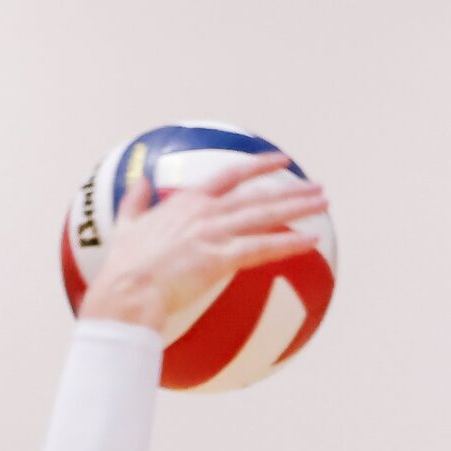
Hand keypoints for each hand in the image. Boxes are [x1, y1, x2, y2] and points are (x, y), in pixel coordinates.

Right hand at [79, 150, 327, 333]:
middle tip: (318, 188)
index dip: (258, 166)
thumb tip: (141, 181)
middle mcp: (206, 212)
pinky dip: (289, 243)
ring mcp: (215, 233)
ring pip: (266, 216)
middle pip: (258, 196)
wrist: (129, 289)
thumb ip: (136, 200)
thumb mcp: (127, 224)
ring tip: (324, 204)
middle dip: (291, 191)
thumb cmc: (126, 264)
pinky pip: (263, 248)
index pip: (230, 175)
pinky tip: (312, 240)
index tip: (282, 161)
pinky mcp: (222, 257)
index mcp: (187, 202)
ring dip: (298, 209)